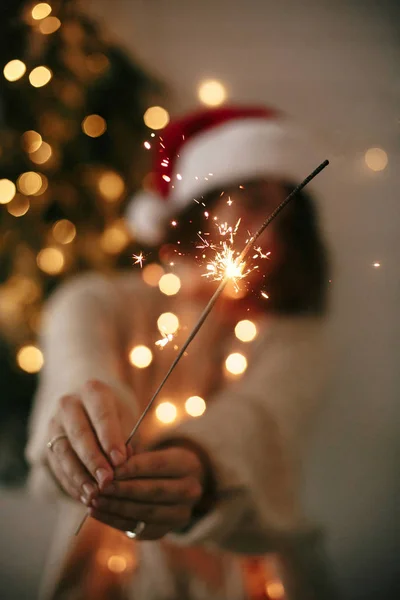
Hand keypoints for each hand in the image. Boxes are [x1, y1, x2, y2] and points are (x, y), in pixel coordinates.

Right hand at [45, 380, 134, 505]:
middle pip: (79, 434)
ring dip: (79, 477)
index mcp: (93, 391)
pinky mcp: (46, 444)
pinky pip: (57, 466)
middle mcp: (68, 404)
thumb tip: (122, 465)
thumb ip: (125, 438)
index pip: (101, 415)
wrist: (87, 401)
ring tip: (94, 496)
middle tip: (107, 482)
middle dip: (93, 461)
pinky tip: (84, 497)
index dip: (110, 439)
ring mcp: (54, 424)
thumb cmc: (115, 410)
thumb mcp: (125, 415)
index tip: (120, 461)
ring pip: (64, 452)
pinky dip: (71, 484)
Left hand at [88, 444, 206, 539]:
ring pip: (145, 513)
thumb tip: (108, 464)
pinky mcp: (163, 531)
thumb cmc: (154, 463)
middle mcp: (191, 491)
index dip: (132, 468)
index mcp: (189, 464)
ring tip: (94, 500)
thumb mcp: (149, 452)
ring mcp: (179, 515)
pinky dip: (113, 521)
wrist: (172, 485)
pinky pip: (136, 528)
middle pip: (154, 491)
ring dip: (116, 507)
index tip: (109, 468)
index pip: (158, 465)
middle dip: (123, 490)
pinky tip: (97, 513)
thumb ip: (130, 456)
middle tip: (99, 487)